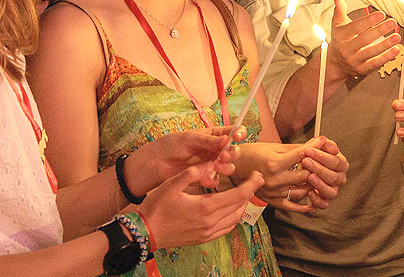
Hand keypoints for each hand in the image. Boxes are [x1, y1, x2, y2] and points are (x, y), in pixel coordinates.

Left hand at [128, 126, 240, 193]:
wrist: (155, 164)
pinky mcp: (205, 178)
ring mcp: (211, 164)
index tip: (237, 137)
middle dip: (232, 153)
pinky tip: (205, 178)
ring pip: (229, 167)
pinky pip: (216, 180)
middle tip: (223, 155)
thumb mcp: (189, 138)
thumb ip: (208, 140)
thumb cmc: (170, 145)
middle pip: (234, 151)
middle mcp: (215, 150)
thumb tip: (226, 139)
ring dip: (225, 167)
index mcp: (214, 135)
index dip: (239, 133)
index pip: (233, 132)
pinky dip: (213, 179)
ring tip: (214, 166)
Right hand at [138, 165, 263, 247]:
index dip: (252, 185)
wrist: (145, 233)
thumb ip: (194, 172)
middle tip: (255, 181)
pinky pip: (226, 228)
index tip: (259, 175)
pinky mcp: (203, 238)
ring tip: (244, 192)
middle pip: (240, 207)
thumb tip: (212, 164)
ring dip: (243, 205)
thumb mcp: (172, 183)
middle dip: (250, 192)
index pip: (238, 195)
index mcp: (206, 207)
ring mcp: (207, 232)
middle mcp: (210, 222)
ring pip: (235, 219)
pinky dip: (233, 217)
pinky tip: (231, 209)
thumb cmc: (156, 207)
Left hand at [293, 138, 349, 210]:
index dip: (322, 156)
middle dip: (318, 168)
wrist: (304, 166)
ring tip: (309, 177)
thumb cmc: (313, 155)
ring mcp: (333, 190)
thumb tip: (323, 139)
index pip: (336, 161)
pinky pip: (324, 204)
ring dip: (320, 184)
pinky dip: (317, 200)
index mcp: (342, 164)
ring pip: (331, 192)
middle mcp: (340, 178)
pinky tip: (309, 192)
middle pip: (333, 176)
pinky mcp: (325, 200)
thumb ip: (321, 143)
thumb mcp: (317, 146)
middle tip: (305, 161)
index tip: (308, 151)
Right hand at [329, 0, 400, 77]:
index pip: (355, 27)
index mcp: (341, 36)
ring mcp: (354, 60)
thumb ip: (340, 11)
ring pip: (371, 52)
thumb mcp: (337, 25)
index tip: (381, 14)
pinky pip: (375, 63)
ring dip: (385, 45)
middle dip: (379, 31)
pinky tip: (396, 50)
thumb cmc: (339, 41)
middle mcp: (347, 49)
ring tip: (397, 36)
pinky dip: (386, 57)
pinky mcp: (362, 70)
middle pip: (364, 39)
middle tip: (392, 22)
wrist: (334, 64)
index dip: (369, 21)